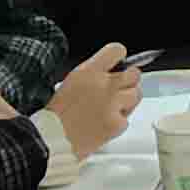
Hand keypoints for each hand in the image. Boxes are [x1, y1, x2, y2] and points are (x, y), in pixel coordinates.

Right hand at [53, 42, 141, 156]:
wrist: (52, 138)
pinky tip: (103, 124)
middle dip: (128, 82)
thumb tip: (112, 70)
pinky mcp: (117, 123)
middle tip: (118, 91)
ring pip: (136, 95)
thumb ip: (93, 74)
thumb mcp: (70, 82)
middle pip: (134, 74)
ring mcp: (113, 104)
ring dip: (127, 101)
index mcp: (88, 71)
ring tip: (109, 109)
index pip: (117, 50)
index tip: (119, 65)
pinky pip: (127, 119)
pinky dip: (118, 122)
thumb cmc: (57, 113)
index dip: (120, 58)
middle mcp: (104, 85)